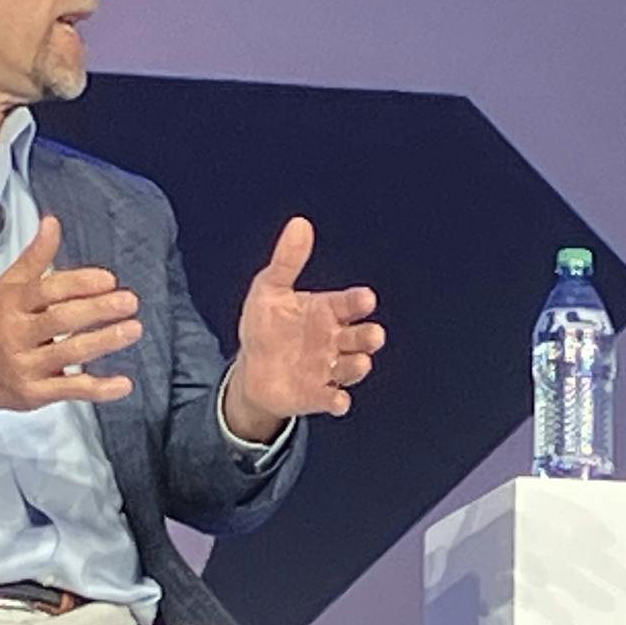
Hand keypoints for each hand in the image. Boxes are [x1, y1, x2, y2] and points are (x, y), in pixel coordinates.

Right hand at [0, 215, 136, 440]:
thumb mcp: (8, 286)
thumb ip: (35, 257)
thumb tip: (52, 223)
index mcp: (12, 304)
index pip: (46, 290)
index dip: (78, 283)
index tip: (107, 279)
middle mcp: (17, 334)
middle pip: (61, 320)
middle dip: (98, 310)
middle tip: (128, 301)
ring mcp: (27, 365)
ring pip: (70, 353)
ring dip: (104, 341)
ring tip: (132, 329)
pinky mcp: (36, 393)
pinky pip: (71, 391)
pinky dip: (100, 389)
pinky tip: (123, 383)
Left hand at [220, 216, 385, 439]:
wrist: (252, 370)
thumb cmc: (267, 326)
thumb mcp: (269, 289)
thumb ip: (287, 260)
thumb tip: (299, 223)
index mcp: (327, 311)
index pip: (349, 304)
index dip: (358, 302)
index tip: (365, 299)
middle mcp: (334, 340)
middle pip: (361, 338)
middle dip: (369, 337)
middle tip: (372, 335)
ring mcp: (328, 369)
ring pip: (352, 367)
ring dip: (357, 366)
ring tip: (358, 362)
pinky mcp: (317, 395)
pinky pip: (333, 399)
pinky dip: (338, 401)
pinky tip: (338, 401)